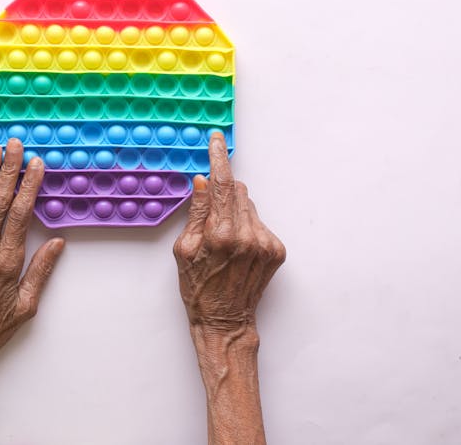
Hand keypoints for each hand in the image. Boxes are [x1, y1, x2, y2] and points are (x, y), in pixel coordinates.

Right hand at [173, 132, 284, 444]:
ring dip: (235, 212)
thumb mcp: (183, 250)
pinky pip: (260, 223)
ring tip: (223, 239)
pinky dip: (248, 227)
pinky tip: (237, 249)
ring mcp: (265, 244)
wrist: (226, 321)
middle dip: (223, 193)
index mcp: (221, 235)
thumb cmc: (198, 288)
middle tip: (211, 213)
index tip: (218, 140)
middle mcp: (247, 236)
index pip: (222, 184)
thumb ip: (196, 212)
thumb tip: (203, 182)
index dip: (219, 158)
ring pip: (249, 206)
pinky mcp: (277, 250)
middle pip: (237, 191)